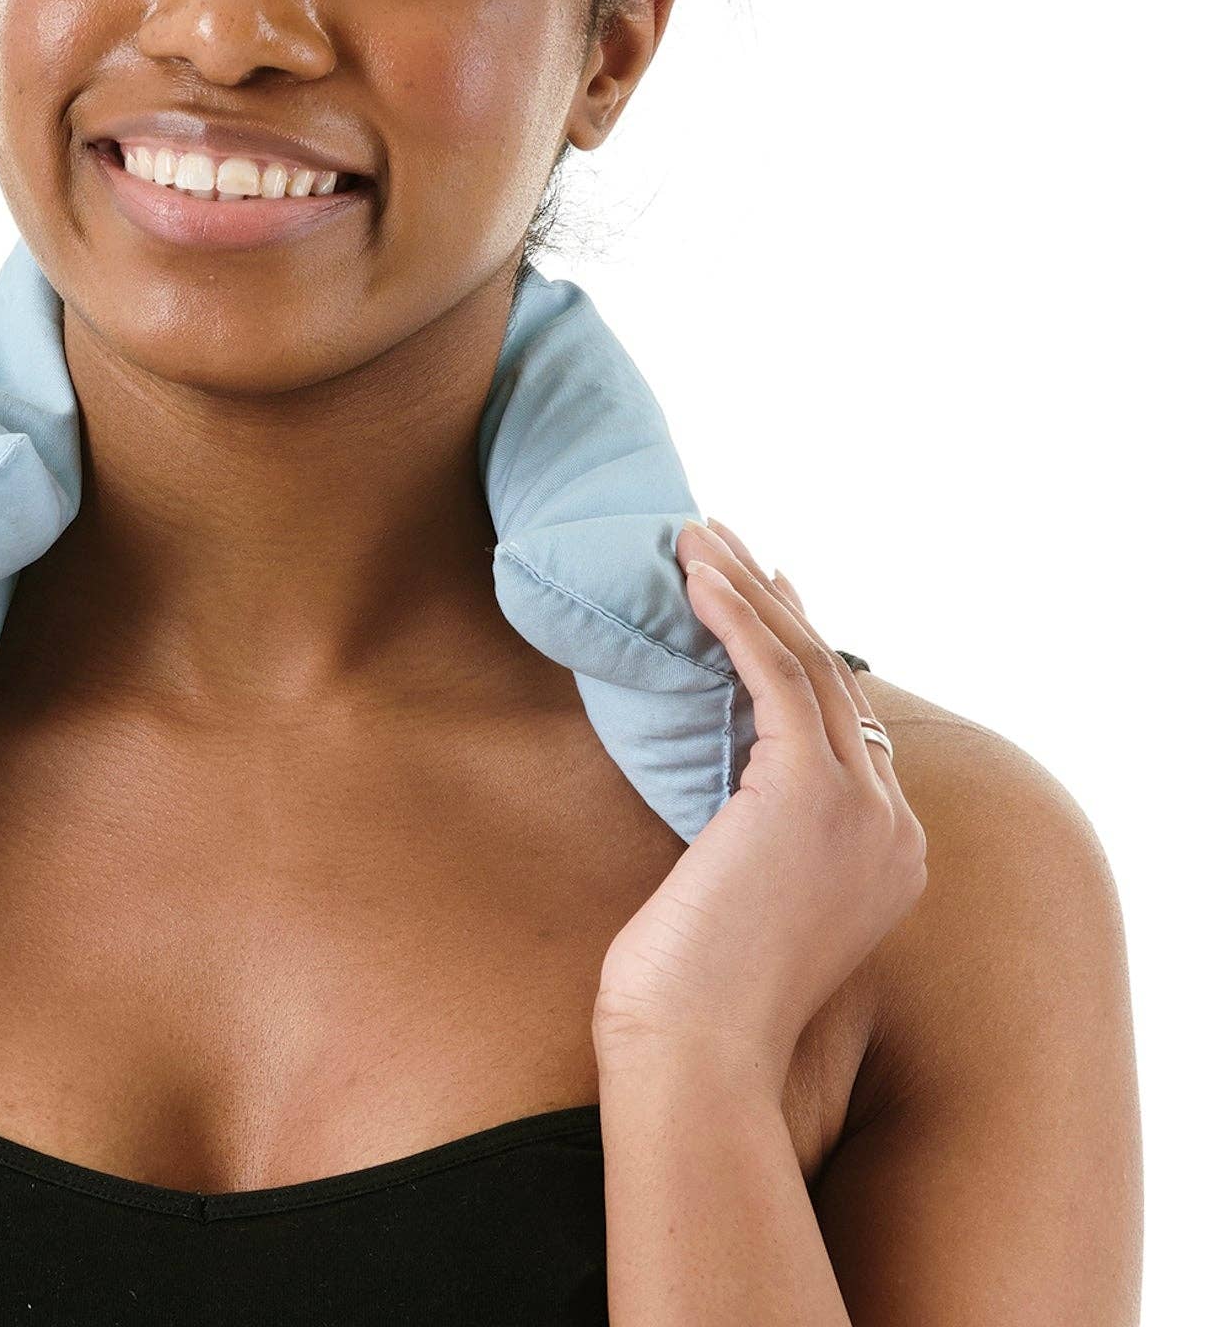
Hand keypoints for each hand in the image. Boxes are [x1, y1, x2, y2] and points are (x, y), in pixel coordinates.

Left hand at [592, 516, 927, 1097]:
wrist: (695, 1052)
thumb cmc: (694, 989)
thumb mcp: (742, 890)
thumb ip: (753, 828)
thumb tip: (714, 769)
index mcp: (887, 854)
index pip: (846, 720)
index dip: (800, 644)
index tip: (759, 591)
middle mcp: (893, 826)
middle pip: (832, 678)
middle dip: (773, 599)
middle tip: (722, 540)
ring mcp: (863, 809)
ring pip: (806, 664)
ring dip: (746, 589)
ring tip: (693, 536)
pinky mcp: (811, 794)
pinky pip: (774, 676)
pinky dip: (735, 618)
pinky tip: (695, 579)